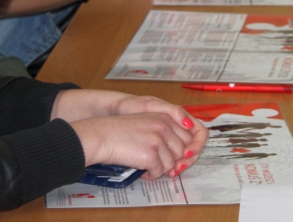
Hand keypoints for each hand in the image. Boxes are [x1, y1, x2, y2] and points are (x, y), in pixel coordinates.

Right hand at [71, 112, 204, 179]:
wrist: (102, 136)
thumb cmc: (121, 132)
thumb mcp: (148, 123)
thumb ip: (166, 132)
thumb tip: (182, 153)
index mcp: (166, 118)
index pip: (190, 136)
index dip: (189, 151)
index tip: (182, 160)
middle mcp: (165, 127)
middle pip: (183, 152)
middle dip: (174, 162)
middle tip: (161, 166)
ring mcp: (159, 140)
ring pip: (172, 163)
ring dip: (160, 169)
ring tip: (148, 167)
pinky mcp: (151, 154)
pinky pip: (159, 171)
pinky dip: (151, 175)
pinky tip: (143, 172)